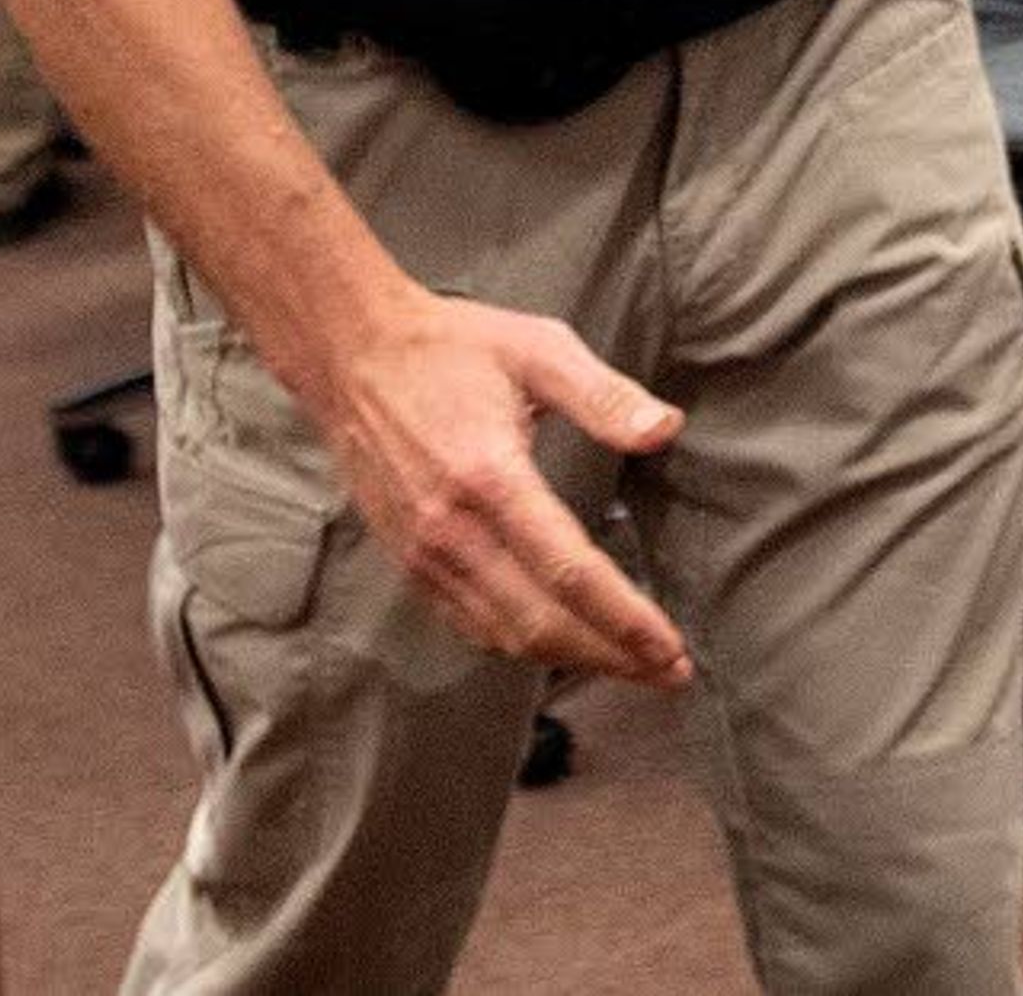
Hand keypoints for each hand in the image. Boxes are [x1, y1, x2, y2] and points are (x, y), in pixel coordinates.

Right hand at [310, 288, 693, 686]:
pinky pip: (468, 623)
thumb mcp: (538, 350)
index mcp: (489, 477)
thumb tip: (666, 431)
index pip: (568, 571)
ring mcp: (423, 554)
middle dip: (610, 656)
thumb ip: (605, 396)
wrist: (352, 359)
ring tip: (629, 665)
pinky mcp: (408, 562)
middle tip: (670, 672)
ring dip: (570, 659)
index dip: (623, 618)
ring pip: (502, 634)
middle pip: (538, 623)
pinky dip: (519, 645)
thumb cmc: (450, 348)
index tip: (670, 647)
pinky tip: (559, 644)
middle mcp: (451, 530)